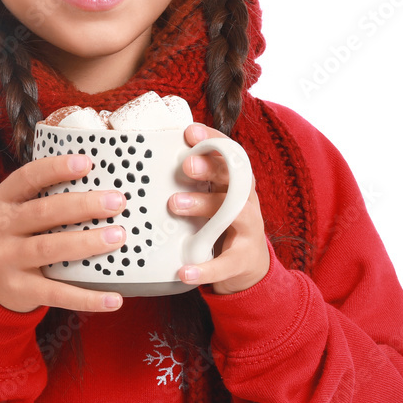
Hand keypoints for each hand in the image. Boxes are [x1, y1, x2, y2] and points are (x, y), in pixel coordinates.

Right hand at [0, 152, 127, 312]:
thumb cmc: (18, 238)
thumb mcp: (19, 212)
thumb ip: (47, 197)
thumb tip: (102, 184)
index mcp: (4, 200)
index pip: (27, 177)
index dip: (56, 168)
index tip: (87, 162)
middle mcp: (2, 227)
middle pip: (44, 212)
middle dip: (83, 205)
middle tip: (115, 202)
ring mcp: (7, 259)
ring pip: (49, 248)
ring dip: (87, 242)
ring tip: (118, 236)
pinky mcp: (19, 289)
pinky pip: (56, 293)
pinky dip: (87, 297)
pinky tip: (113, 299)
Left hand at [170, 123, 269, 294]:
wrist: (250, 270)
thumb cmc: (222, 227)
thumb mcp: (212, 200)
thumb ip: (194, 183)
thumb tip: (153, 158)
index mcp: (236, 185)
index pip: (230, 155)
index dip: (214, 140)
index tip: (190, 131)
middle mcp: (246, 203)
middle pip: (234, 179)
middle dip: (211, 169)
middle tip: (185, 166)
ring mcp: (248, 231)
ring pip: (234, 213)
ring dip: (204, 205)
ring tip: (175, 204)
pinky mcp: (242, 261)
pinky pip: (224, 264)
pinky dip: (204, 269)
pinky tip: (184, 271)